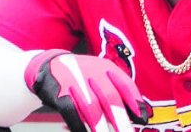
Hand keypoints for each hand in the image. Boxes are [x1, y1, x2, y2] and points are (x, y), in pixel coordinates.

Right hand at [24, 50, 149, 131]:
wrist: (48, 65)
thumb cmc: (83, 76)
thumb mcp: (101, 75)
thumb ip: (118, 91)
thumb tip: (139, 116)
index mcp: (106, 67)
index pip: (125, 84)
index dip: (135, 102)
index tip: (142, 119)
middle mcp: (92, 73)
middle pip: (110, 99)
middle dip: (121, 120)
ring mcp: (75, 82)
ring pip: (92, 109)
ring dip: (102, 128)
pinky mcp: (60, 94)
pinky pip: (72, 113)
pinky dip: (79, 127)